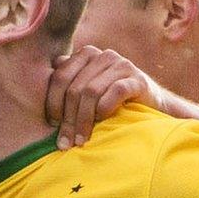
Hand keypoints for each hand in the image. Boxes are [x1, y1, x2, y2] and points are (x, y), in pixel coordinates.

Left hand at [45, 45, 165, 149]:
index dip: (52, 103)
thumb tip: (48, 71)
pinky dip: (105, 109)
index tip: (52, 125)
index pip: (60, 77)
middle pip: (75, 88)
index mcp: (87, 55)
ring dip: (83, 120)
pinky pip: (115, 92)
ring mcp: (121, 65)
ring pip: (92, 91)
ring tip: (81, 140)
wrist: (151, 104)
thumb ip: (68, 79)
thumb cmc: (113, 99)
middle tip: (65, 142)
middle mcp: (103, 55)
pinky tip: (102, 122)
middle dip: (68, 118)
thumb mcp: (88, 88)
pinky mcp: (137, 78)